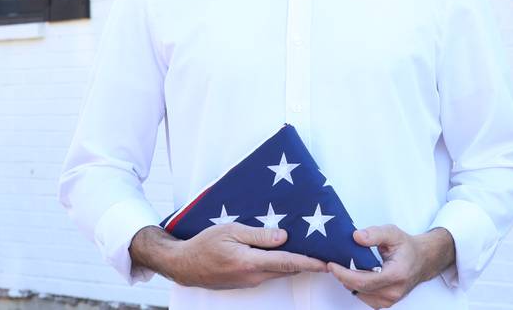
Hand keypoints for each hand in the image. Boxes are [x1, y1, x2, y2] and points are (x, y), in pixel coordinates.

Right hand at [130, 223, 327, 289]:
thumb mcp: (230, 230)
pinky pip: (268, 273)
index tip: (327, 262)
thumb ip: (258, 235)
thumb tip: (284, 237)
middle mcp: (253, 276)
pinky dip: (280, 265)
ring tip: (310, 250)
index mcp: (250, 262)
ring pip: (278, 272)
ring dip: (294, 263)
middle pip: (287, 269)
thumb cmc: (204, 244)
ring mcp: (250, 282)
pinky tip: (283, 253)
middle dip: (308, 262)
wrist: (184, 265)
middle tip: (326, 251)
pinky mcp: (246, 282)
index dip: (310, 262)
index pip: (287, 262)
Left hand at [327, 225, 454, 308]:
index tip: (332, 265)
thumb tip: (356, 236)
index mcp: (395, 275)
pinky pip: (365, 297)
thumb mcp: (392, 233)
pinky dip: (356, 287)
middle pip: (360, 289)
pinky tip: (352, 274)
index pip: (364, 281)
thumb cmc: (407, 247)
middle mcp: (393, 291)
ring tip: (341, 267)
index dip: (344, 274)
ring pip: (361, 294)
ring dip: (348, 282)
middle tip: (331, 263)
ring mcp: (391, 299)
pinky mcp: (387, 302)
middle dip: (342, 277)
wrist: (422, 259)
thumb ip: (374, 233)